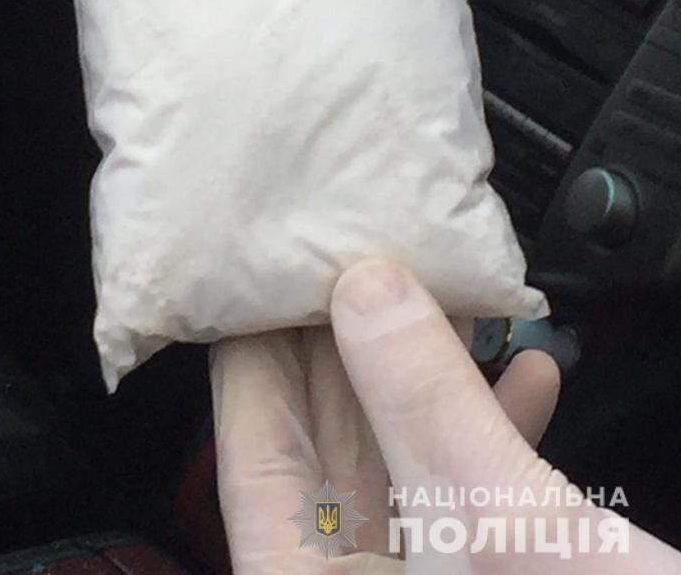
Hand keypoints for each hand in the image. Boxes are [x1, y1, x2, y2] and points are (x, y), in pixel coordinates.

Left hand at [212, 259, 679, 570]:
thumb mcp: (505, 526)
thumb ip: (423, 403)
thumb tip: (363, 287)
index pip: (254, 468)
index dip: (252, 363)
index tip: (254, 273)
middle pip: (329, 459)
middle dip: (344, 353)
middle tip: (342, 255)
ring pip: (409, 470)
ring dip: (427, 382)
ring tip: (433, 292)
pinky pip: (478, 500)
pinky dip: (497, 432)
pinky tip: (528, 372)